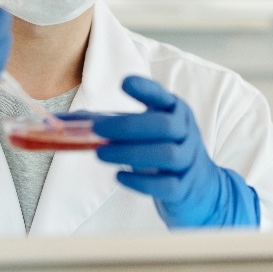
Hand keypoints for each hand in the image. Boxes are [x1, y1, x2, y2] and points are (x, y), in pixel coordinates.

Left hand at [93, 76, 258, 228]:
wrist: (203, 187)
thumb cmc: (166, 152)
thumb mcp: (149, 132)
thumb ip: (114, 124)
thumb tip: (69, 122)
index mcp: (176, 113)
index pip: (163, 97)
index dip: (146, 89)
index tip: (124, 83)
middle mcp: (186, 133)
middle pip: (165, 125)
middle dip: (129, 126)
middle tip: (98, 131)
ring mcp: (188, 161)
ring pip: (167, 154)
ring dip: (131, 153)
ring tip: (101, 154)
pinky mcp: (185, 188)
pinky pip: (167, 185)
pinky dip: (141, 181)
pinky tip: (119, 176)